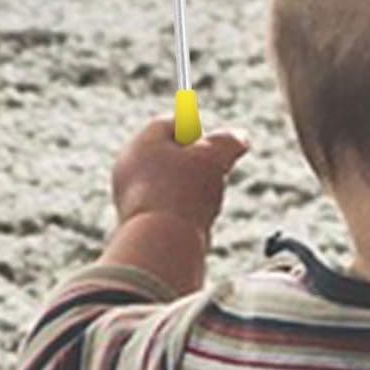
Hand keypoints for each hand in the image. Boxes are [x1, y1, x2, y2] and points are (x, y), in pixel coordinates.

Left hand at [110, 116, 249, 239]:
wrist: (159, 244)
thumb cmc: (185, 194)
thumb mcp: (215, 158)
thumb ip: (229, 142)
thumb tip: (240, 138)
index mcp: (142, 143)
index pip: (173, 125)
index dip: (199, 132)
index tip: (216, 147)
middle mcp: (129, 166)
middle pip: (170, 154)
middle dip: (198, 163)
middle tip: (217, 174)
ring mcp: (129, 196)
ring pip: (169, 182)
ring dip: (193, 189)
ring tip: (207, 203)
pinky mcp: (136, 222)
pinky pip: (165, 207)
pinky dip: (184, 211)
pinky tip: (195, 222)